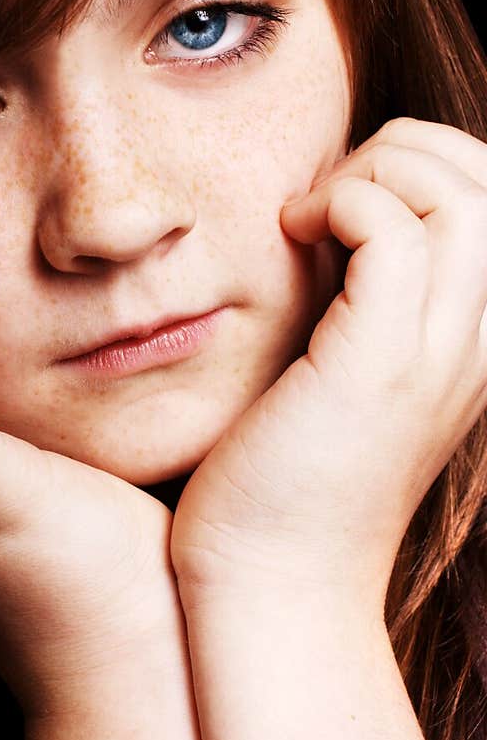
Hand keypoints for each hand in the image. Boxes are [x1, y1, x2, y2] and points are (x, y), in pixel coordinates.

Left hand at [170, 118, 486, 607]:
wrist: (272, 585)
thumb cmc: (287, 482)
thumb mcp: (344, 376)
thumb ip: (362, 302)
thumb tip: (333, 216)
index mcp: (477, 342)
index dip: (424, 168)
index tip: (342, 207)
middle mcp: (479, 344)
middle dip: (401, 154)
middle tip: (323, 204)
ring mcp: (439, 356)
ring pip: (459, 193)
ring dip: (374, 174)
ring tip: (309, 221)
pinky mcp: (379, 367)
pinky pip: (395, 233)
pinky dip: (344, 205)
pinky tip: (295, 235)